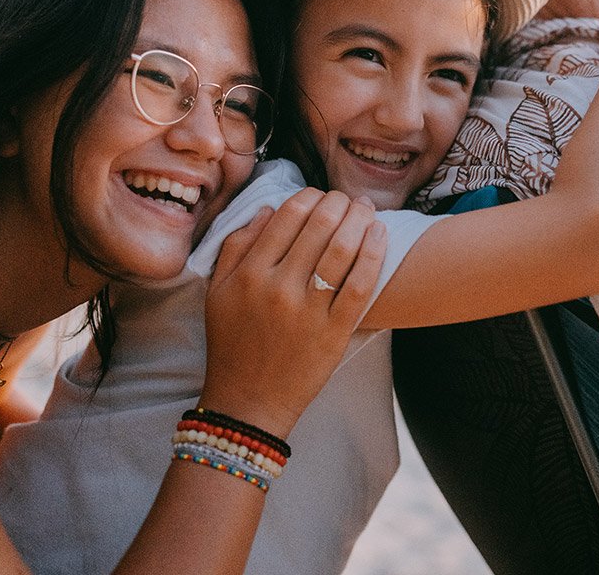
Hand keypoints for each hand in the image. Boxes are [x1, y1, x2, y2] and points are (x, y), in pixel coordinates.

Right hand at [201, 188, 386, 437]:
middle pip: (320, 226)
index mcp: (250, 274)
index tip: (318, 196)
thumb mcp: (217, 292)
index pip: (287, 216)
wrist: (248, 402)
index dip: (309, 197)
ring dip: (360, 219)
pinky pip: (360, 285)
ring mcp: (309, 311)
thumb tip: (267, 209)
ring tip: (367, 208)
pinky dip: (374, 254)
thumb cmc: (232, 344)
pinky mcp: (334, 332)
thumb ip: (236, 246)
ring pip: (342, 249)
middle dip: (338, 202)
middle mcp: (279, 288)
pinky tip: (380, 234)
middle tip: (346, 199)